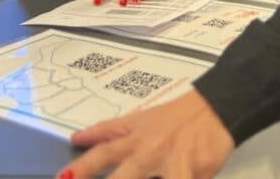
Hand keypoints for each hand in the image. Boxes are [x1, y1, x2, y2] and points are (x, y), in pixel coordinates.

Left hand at [56, 90, 234, 178]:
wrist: (217, 108)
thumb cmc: (177, 115)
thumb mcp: (141, 118)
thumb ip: (110, 130)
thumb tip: (78, 138)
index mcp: (135, 136)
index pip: (104, 152)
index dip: (83, 167)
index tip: (62, 177)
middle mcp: (149, 150)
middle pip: (124, 175)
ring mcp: (170, 162)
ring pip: (145, 178)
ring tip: (143, 178)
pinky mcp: (193, 172)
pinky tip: (182, 177)